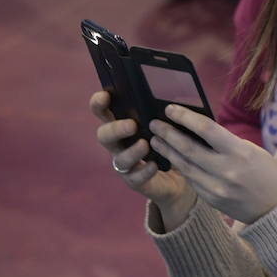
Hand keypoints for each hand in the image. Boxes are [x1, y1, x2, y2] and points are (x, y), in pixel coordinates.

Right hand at [90, 91, 195, 228]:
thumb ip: (160, 112)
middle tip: (132, 125)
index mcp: (121, 124)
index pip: (102, 112)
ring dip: (131, 152)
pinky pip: (135, 178)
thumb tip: (169, 99)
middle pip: (104, 135)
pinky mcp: (135, 181)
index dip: (98, 103)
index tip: (105, 95)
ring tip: (145, 145)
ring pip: (119, 159)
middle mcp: (118, 144)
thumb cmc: (168, 142)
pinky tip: (154, 165)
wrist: (178, 175)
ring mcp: (125, 164)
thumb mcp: (164, 124)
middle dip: (115, 129)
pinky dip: (144, 171)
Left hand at [148, 104, 276, 224]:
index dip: (185, 117)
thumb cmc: (268, 173)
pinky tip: (172, 158)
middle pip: (188, 148)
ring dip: (167, 152)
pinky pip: (191, 180)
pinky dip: (180, 167)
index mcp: (240, 152)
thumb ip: (226, 142)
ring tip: (156, 140)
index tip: (170, 109)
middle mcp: (226, 170)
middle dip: (167, 134)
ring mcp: (217, 188)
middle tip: (154, 124)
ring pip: (184, 166)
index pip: (205, 129)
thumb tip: (196, 128)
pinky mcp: (212, 200)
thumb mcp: (252, 151)